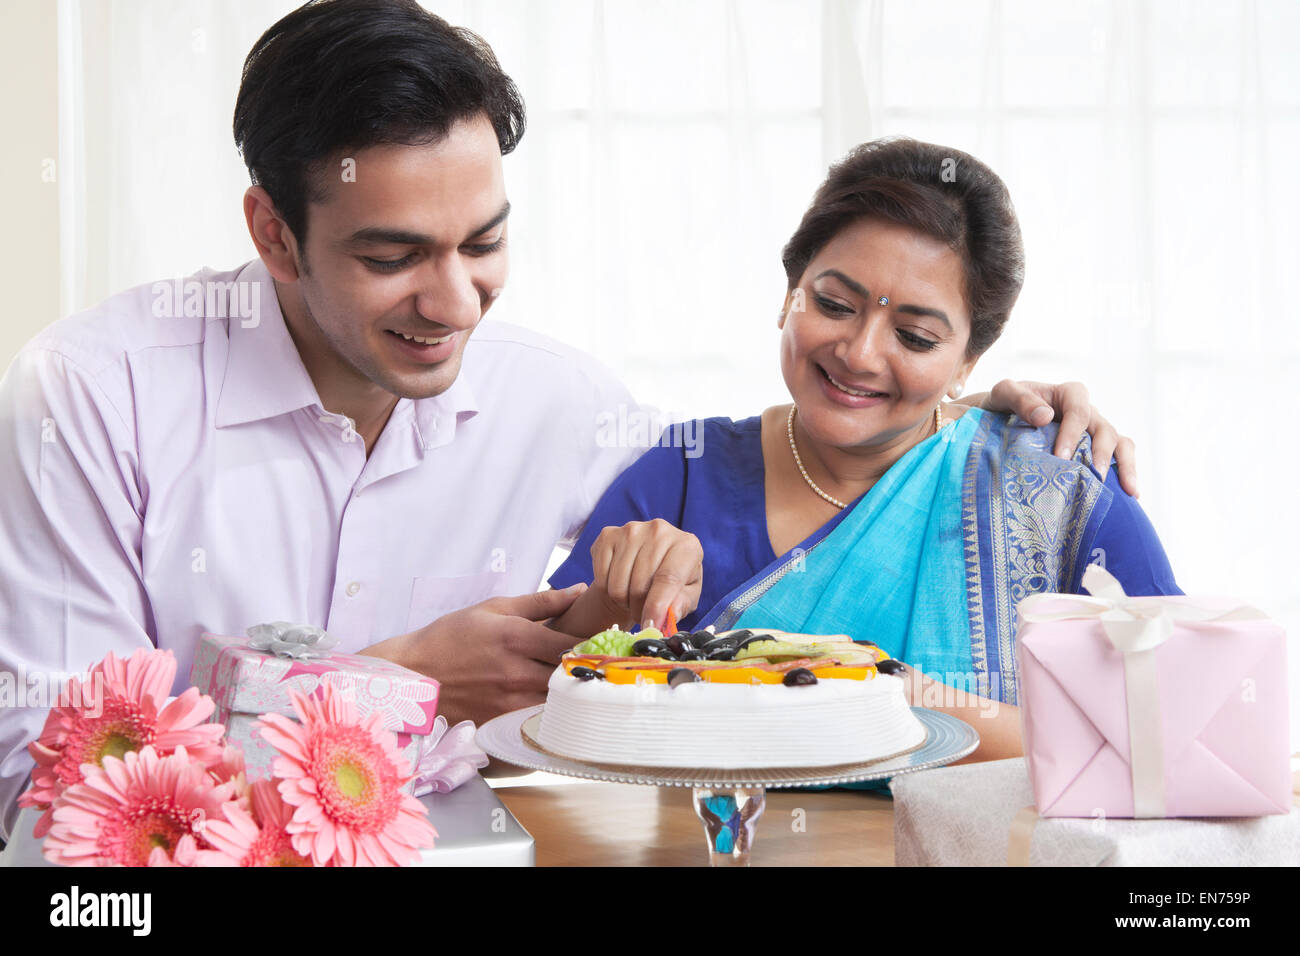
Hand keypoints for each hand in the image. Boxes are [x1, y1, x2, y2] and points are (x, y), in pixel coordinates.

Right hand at [360, 584, 587, 726]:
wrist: (413, 674)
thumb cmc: (453, 636)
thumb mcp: (494, 608)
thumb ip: (541, 602)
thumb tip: (579, 590)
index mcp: (516, 637)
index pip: (572, 645)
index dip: (591, 644)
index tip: (600, 642)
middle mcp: (516, 671)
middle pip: (569, 675)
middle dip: (584, 669)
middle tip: (595, 664)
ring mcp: (509, 701)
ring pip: (557, 701)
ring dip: (569, 692)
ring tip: (573, 682)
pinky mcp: (501, 722)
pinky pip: (539, 719)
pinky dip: (550, 710)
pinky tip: (552, 702)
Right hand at [590, 519, 702, 630]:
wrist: (649, 562)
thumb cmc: (672, 582)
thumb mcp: (687, 595)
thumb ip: (681, 605)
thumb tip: (668, 614)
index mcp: (687, 545)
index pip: (668, 578)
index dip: (657, 606)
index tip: (650, 626)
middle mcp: (660, 530)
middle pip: (640, 584)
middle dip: (639, 608)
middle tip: (643, 614)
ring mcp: (631, 530)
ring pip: (618, 583)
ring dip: (623, 601)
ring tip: (633, 600)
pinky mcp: (608, 535)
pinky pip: (600, 575)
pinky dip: (607, 589)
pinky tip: (620, 585)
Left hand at [966, 379, 1137, 496]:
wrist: (1000, 420)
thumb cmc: (1003, 405)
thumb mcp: (1003, 394)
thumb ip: (1019, 398)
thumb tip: (1045, 416)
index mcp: (1068, 395)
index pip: (1078, 410)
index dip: (1073, 432)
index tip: (1061, 456)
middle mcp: (1087, 412)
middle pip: (1105, 429)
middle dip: (1102, 454)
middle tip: (1095, 477)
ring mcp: (1094, 431)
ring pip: (1120, 443)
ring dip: (1125, 466)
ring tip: (1128, 490)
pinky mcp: (1095, 449)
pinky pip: (1120, 457)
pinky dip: (1126, 473)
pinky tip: (1130, 495)